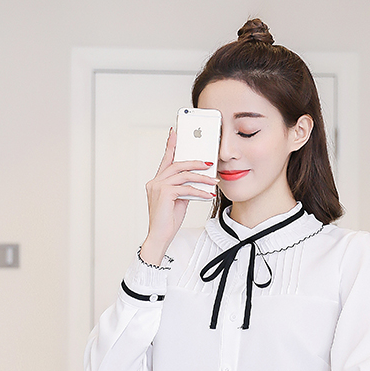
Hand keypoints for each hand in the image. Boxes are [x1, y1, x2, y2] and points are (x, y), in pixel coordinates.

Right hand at [140, 128, 218, 263]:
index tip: (176, 132)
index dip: (171, 145)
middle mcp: (155, 181)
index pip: (166, 160)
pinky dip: (199, 191)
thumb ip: (183, 188)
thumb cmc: (167, 222)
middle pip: (177, 164)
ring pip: (183, 175)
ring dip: (201, 177)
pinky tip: (208, 194)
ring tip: (213, 180)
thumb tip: (195, 181)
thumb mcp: (178, 201)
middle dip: (195, 162)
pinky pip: (186, 188)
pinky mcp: (165, 194)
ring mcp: (158, 187)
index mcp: (156, 182)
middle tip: (209, 162)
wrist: (159, 238)